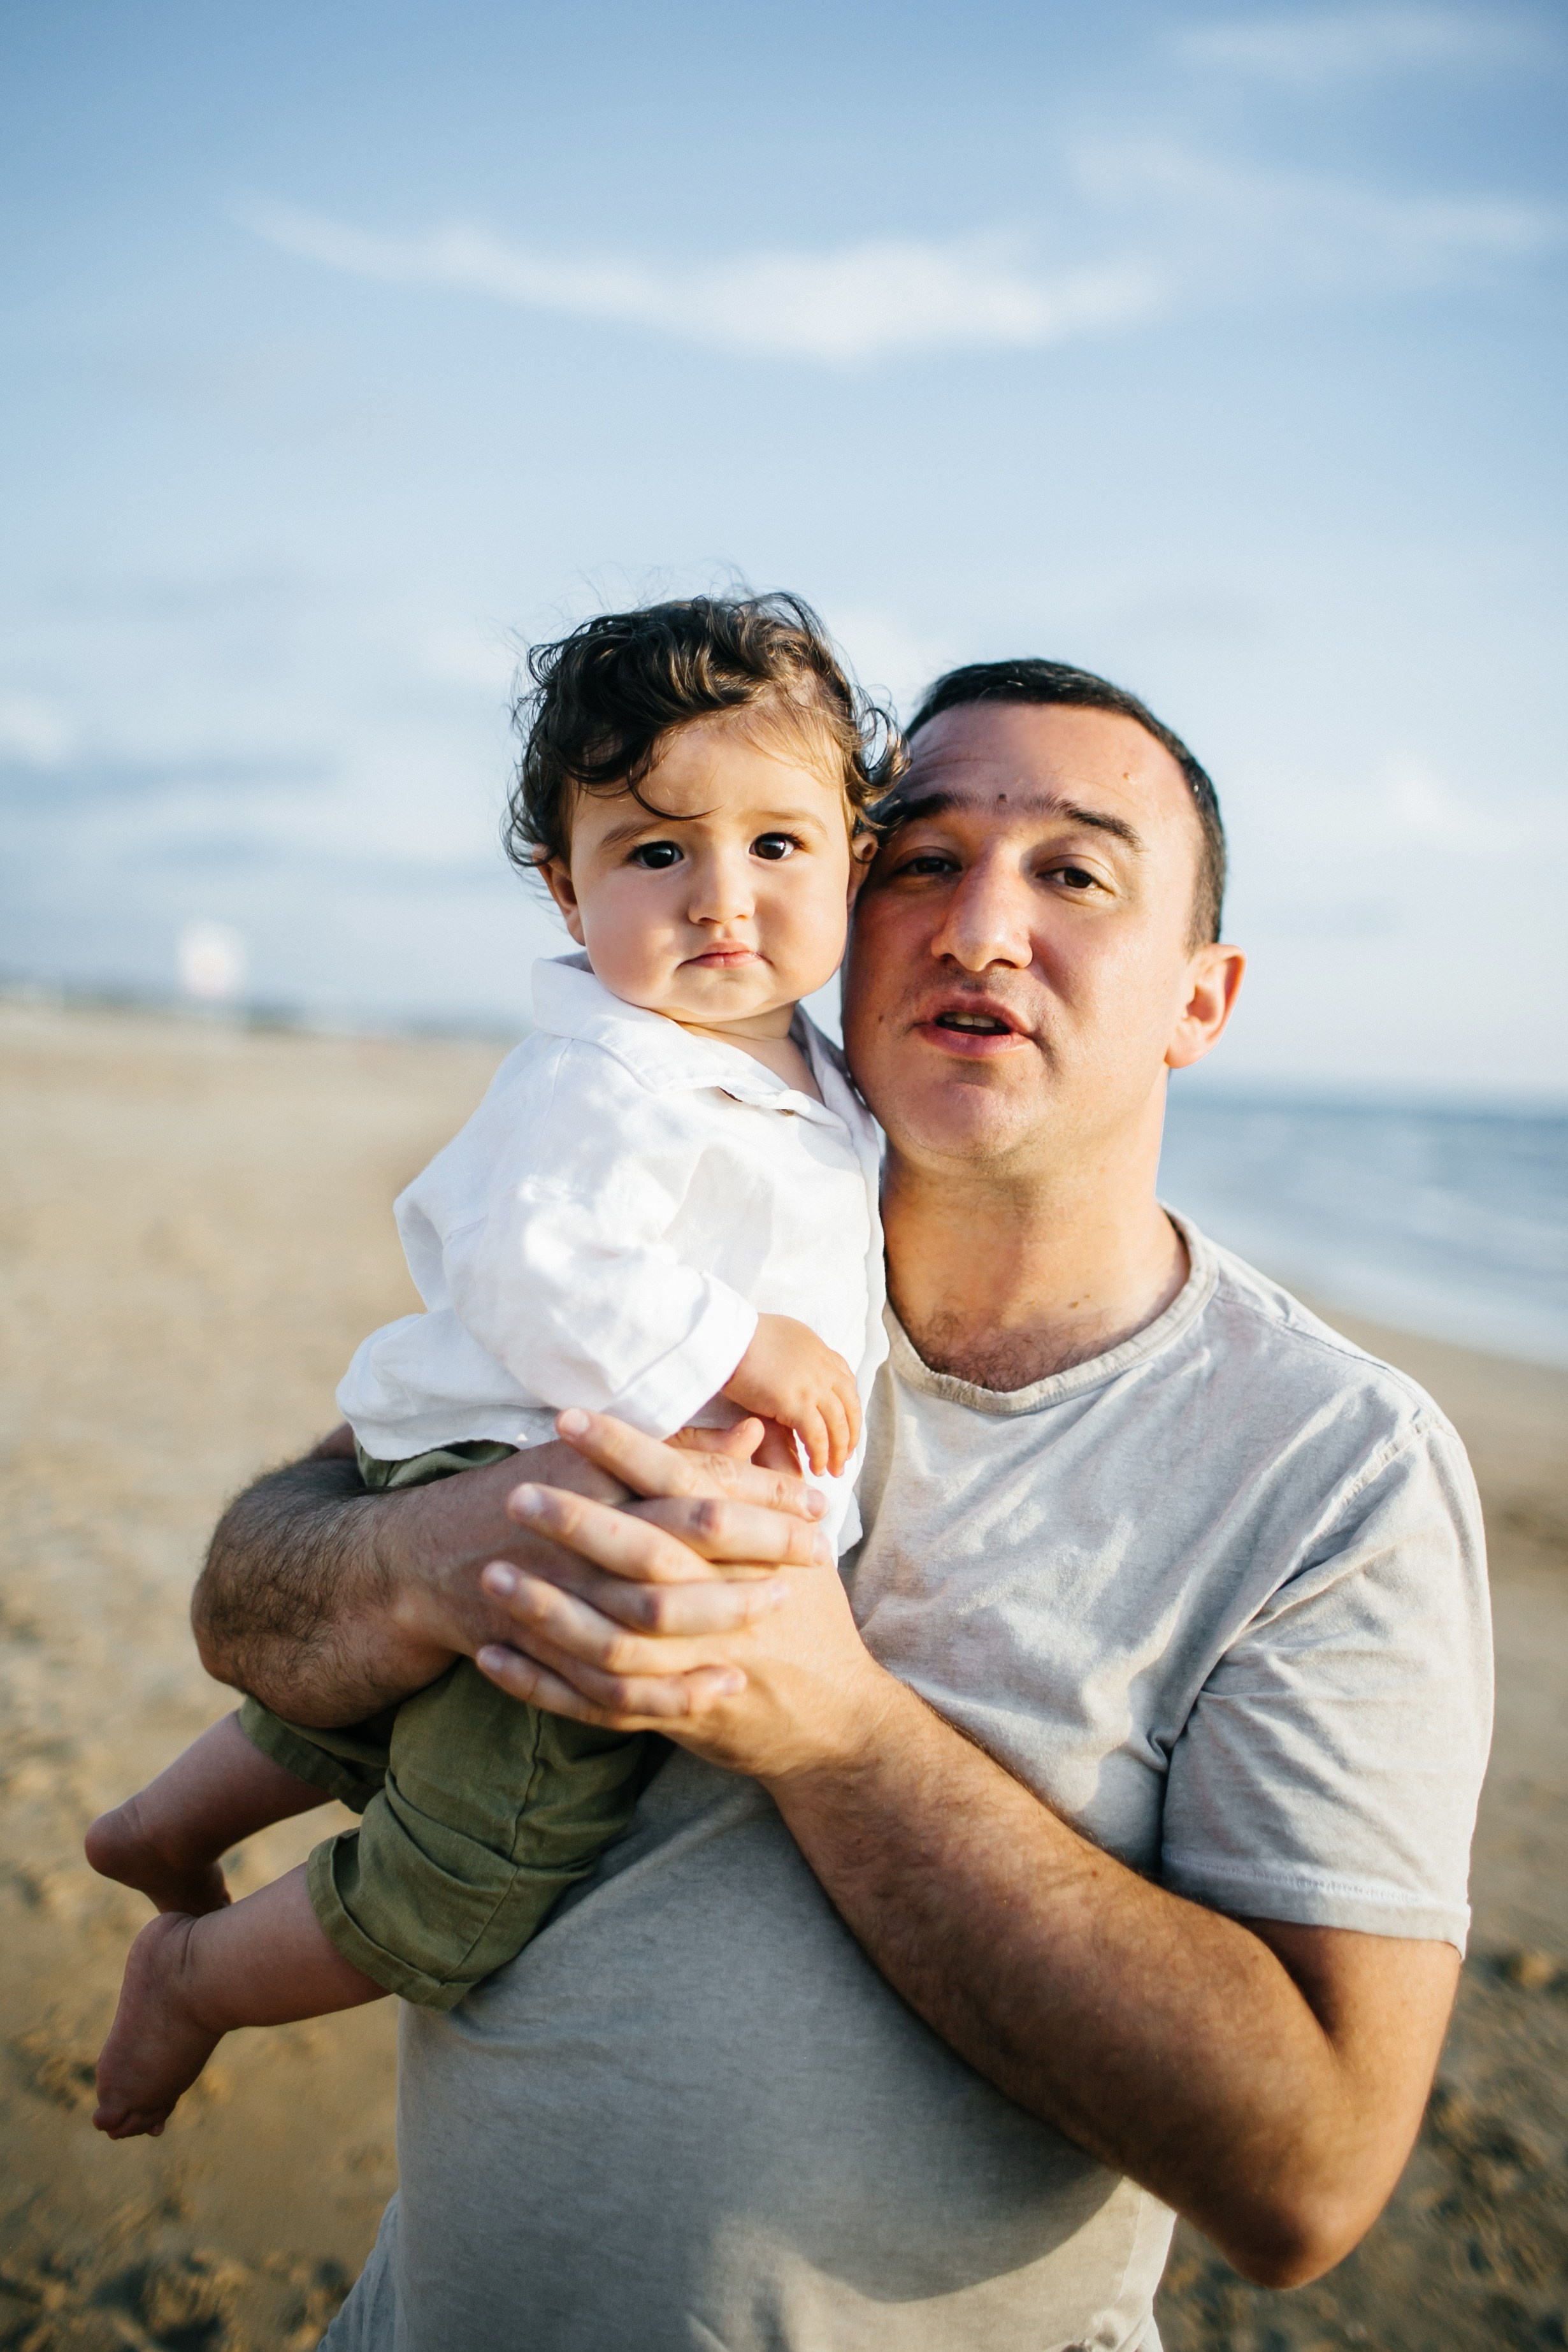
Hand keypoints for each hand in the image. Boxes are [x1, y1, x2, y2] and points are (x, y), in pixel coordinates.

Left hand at [472, 1411, 902, 1782]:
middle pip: (646, 1557)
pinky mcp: (674, 1714)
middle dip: (578, 1522)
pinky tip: (494, 1657)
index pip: (687, 1486)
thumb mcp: (802, 1550)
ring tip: (493, 1572)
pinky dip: (542, 1684)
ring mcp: (698, 1664)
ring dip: (548, 1607)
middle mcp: (727, 1605)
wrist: (837, 1722)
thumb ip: (767, 1487)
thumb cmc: (812, 1621)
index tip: (571, 1419)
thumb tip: (747, 1423)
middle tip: (517, 1492)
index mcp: (755, 1552)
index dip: (628, 1451)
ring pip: (615, 1636)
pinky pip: (599, 1701)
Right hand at [722, 1313, 861, 1475]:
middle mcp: (822, 1367)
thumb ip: (793, 1357)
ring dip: (838, 1451)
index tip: (847, 1425)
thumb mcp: (779, 1338)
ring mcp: (813, 1385)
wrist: (727, 1335)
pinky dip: (820, 1454)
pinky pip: (817, 1436)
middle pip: (849, 1406)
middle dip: (850, 1434)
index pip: (846, 1382)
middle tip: (845, 1456)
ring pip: (838, 1424)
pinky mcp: (798, 1403)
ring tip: (834, 1469)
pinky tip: (817, 1467)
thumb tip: (790, 1373)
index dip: (849, 1408)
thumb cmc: (740, 1337)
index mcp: (818, 1351)